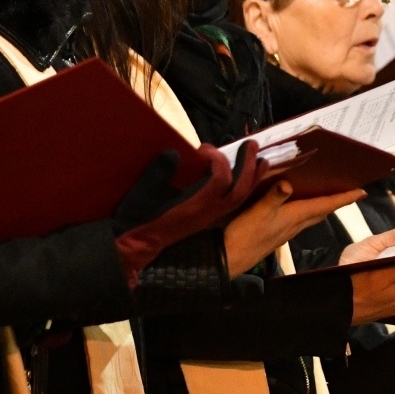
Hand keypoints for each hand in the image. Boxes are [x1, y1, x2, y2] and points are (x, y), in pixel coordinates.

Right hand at [114, 143, 267, 282]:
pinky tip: (242, 177)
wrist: (135, 249)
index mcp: (194, 208)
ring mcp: (209, 219)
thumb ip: (157, 173)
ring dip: (251, 178)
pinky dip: (242, 188)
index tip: (205, 148)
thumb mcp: (142, 194)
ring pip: (240, 199)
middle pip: (239, 191)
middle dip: (248, 166)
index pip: (220, 181)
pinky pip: (233, 204)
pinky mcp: (206, 220)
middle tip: (252, 144)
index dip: (218, 161)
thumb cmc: (137, 221)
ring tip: (260, 159)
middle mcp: (207, 214)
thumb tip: (173, 153)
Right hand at [224, 183, 366, 274]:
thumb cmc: (245, 236)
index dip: (343, 198)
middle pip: (322, 211)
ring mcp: (286, 230)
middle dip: (336, 201)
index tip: (362, 192)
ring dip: (323, 206)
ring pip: (311, 216)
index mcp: (295, 216)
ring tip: (330, 195)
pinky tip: (300, 206)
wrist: (229, 259)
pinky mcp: (277, 233)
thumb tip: (289, 185)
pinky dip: (307, 210)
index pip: (325, 205)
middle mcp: (295, 224)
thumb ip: (273, 198)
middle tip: (349, 192)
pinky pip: (299, 219)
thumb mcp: (257, 213)